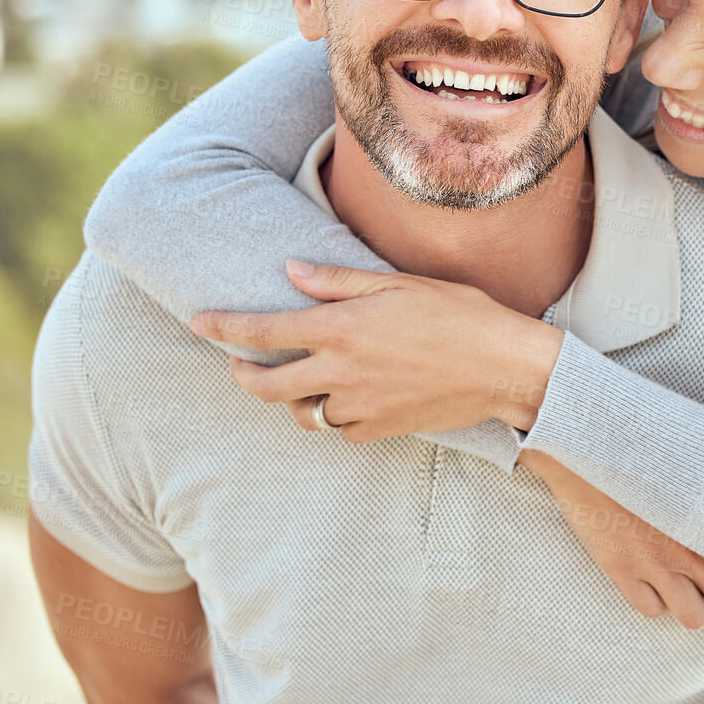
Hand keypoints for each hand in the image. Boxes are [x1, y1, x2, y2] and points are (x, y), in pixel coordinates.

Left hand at [189, 261, 564, 441]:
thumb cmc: (459, 314)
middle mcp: (341, 372)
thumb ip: (340, 282)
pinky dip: (336, 415)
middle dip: (241, 375)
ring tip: (302, 381)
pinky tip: (352, 397)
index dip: (223, 328)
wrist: (505, 368)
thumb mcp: (399, 284)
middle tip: (237, 365)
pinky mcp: (379, 431)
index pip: (262, 332)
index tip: (199, 323)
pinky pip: (339, 429)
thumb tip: (291, 272)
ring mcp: (359, 407)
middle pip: (264, 386)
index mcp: (342, 329)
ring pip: (302, 412)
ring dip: (294, 398)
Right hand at [520, 450, 703, 628]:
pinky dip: (659, 603)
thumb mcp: (688, 461)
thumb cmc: (640, 447)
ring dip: (701, 607)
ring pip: (694, 615)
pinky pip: (650, 608)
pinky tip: (659, 585)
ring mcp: (652, 563)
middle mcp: (685, 547)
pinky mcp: (620, 568)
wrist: (582, 447)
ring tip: (698, 591)